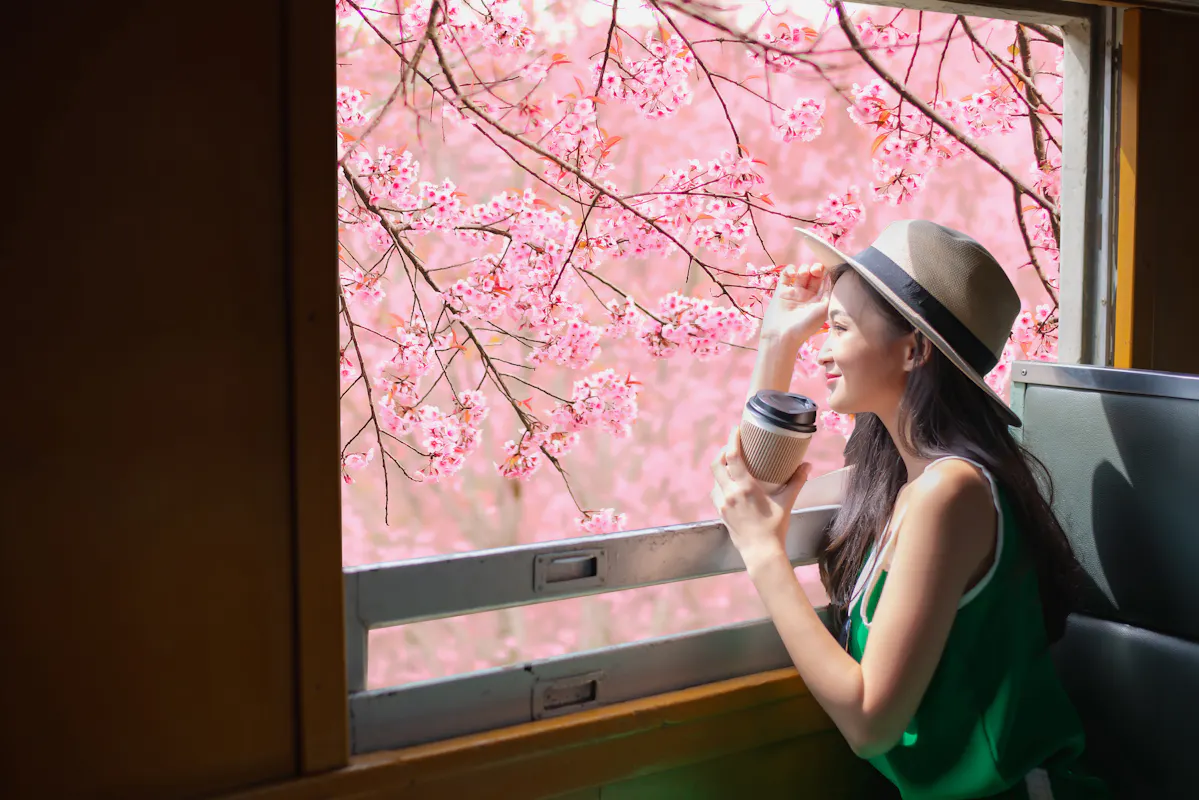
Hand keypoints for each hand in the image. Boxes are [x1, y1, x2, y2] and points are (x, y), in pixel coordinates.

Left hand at [709, 425, 812, 564]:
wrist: (761, 552)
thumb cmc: (774, 527)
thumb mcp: (786, 502)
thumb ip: (796, 481)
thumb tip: (807, 465)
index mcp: (745, 487)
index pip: (732, 456)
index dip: (732, 440)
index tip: (736, 429)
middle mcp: (730, 493)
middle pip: (716, 464)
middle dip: (722, 451)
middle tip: (732, 445)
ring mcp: (722, 503)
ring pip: (714, 478)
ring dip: (720, 468)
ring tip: (730, 464)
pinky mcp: (720, 513)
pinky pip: (715, 492)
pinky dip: (720, 484)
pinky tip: (729, 484)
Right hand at [759, 263, 829, 342]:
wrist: (782, 336)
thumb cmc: (806, 325)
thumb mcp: (824, 309)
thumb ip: (829, 292)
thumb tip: (832, 276)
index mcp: (819, 300)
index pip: (825, 281)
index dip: (827, 272)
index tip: (827, 268)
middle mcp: (808, 295)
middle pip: (814, 275)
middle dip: (816, 269)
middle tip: (814, 270)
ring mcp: (794, 292)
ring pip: (801, 273)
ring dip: (803, 269)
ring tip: (802, 274)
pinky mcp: (781, 291)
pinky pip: (785, 275)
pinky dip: (789, 270)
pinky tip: (792, 273)